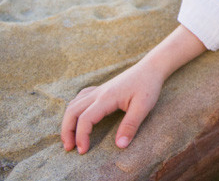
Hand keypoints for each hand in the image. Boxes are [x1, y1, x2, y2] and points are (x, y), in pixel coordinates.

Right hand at [60, 25, 205, 153]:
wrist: (151, 68)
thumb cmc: (148, 86)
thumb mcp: (143, 107)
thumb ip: (130, 125)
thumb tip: (120, 146)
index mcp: (106, 98)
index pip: (85, 119)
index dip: (81, 136)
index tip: (83, 151)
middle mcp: (98, 93)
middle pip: (72, 111)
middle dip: (67, 131)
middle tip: (69, 148)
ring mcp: (98, 90)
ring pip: (73, 104)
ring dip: (68, 121)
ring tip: (70, 138)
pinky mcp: (101, 89)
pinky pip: (80, 98)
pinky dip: (74, 110)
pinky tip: (78, 117)